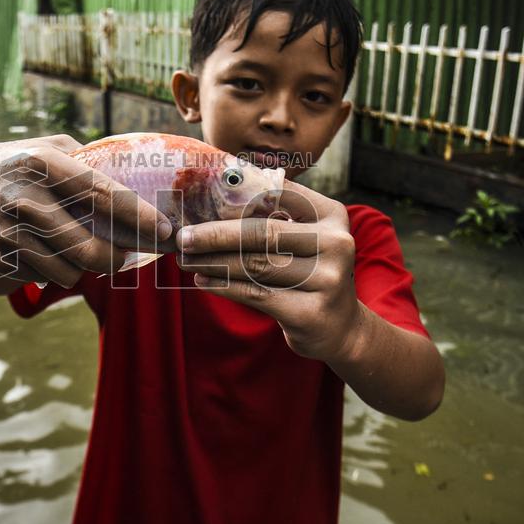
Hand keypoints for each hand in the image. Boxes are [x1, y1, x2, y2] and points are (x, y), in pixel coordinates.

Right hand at [0, 134, 173, 292]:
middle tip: (127, 255)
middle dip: (116, 259)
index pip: (100, 193)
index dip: (138, 216)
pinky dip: (55, 272)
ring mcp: (5, 231)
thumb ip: (88, 160)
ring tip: (85, 253)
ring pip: (67, 272)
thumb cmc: (21, 163)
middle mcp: (23, 197)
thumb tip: (142, 175)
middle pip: (88, 248)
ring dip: (85, 269)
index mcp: (42, 163)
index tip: (165, 230)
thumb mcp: (49, 148)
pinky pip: (42, 278)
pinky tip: (50, 255)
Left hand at [176, 179, 360, 360]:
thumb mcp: (303, 239)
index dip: (236, 196)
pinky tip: (202, 279)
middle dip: (215, 234)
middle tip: (183, 236)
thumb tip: (215, 196)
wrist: (340, 328)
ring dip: (212, 261)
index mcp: (331, 214)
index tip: (200, 199)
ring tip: (186, 259)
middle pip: (262, 233)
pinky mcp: (311, 312)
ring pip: (255, 265)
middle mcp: (335, 243)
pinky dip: (223, 285)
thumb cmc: (309, 273)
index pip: (278, 195)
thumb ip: (272, 216)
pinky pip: (255, 294)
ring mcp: (327, 279)